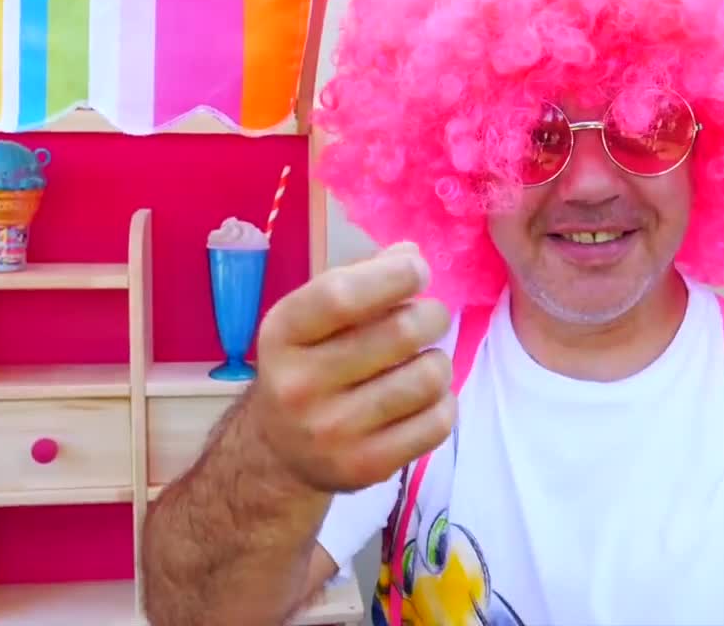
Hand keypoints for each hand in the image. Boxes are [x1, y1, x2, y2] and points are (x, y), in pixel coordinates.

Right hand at [248, 242, 454, 492]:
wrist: (279, 451)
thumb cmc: (308, 363)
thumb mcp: (314, 316)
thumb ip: (360, 279)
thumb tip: (411, 256)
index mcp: (283, 335)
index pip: (341, 297)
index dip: (393, 276)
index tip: (418, 271)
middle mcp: (300, 385)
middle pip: (399, 334)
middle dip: (432, 315)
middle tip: (430, 318)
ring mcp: (332, 432)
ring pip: (427, 379)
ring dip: (439, 361)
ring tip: (423, 361)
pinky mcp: (365, 467)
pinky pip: (437, 423)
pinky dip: (444, 402)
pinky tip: (424, 398)